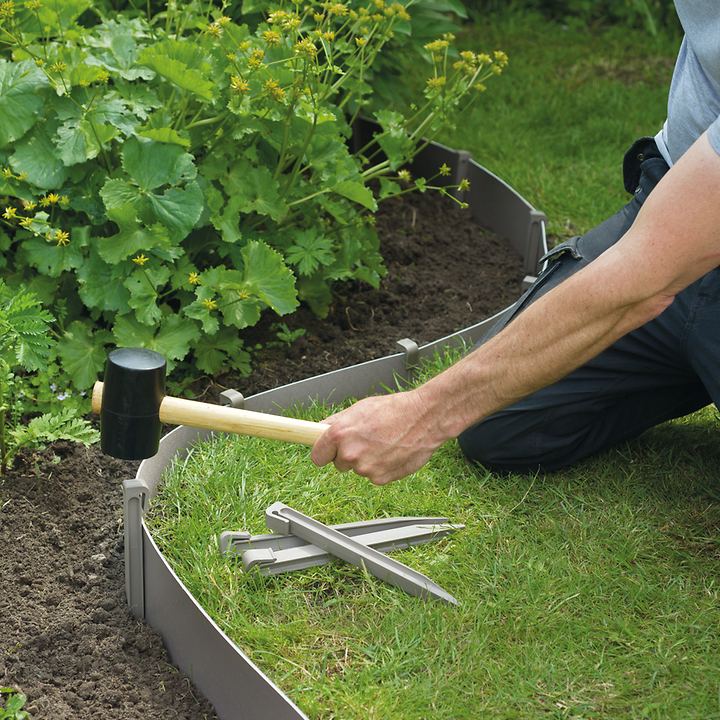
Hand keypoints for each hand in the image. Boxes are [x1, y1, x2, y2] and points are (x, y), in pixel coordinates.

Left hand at [310, 389, 446, 484]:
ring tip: (384, 442)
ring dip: (367, 460)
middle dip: (348, 454)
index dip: (324, 452)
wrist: (425, 418)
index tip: (327, 452)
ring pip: (358, 469)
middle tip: (366, 440)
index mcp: (340, 434)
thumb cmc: (395, 409)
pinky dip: (381, 467)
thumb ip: (338, 422)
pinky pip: (374, 476)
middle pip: (338, 464)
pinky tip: (392, 452)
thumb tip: (320, 429)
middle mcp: (350, 454)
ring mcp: (365, 469)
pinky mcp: (381, 479)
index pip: (317, 456)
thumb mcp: (360, 408)